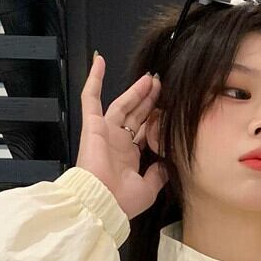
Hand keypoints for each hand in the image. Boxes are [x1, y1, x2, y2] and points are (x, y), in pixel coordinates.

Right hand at [76, 54, 168, 220]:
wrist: (103, 201)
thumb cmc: (124, 200)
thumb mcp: (149, 188)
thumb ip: (159, 173)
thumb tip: (169, 162)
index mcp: (130, 157)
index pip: (145, 132)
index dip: (155, 119)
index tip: (170, 107)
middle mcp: (118, 142)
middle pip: (136, 115)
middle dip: (149, 100)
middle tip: (162, 85)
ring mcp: (105, 132)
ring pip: (122, 105)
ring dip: (135, 91)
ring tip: (150, 77)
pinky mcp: (93, 125)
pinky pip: (90, 97)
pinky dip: (93, 79)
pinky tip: (99, 60)